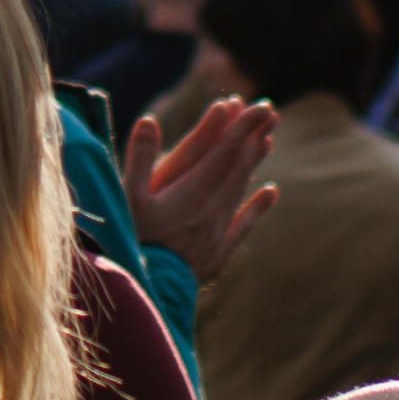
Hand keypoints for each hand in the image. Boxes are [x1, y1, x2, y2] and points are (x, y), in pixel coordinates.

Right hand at [126, 95, 278, 279]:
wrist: (147, 294)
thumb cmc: (131, 242)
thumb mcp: (126, 198)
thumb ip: (139, 158)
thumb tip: (149, 119)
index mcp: (190, 192)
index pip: (223, 151)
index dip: (240, 126)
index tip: (256, 105)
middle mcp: (210, 209)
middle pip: (237, 166)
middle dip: (252, 135)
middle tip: (270, 110)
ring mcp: (216, 231)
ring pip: (241, 189)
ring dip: (254, 162)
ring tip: (268, 138)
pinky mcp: (218, 252)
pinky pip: (243, 224)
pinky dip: (258, 206)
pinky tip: (271, 191)